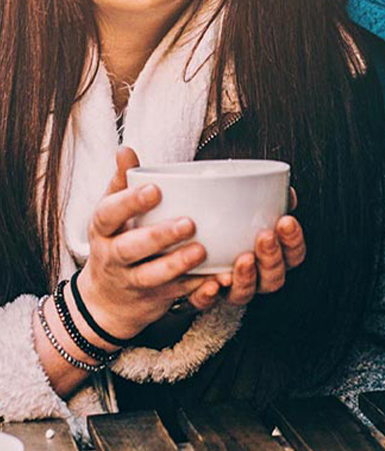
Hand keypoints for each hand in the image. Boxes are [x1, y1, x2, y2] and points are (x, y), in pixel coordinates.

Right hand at [77, 147, 217, 341]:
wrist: (105, 301)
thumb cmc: (114, 243)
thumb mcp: (110, 214)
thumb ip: (121, 183)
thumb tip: (124, 150)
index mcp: (102, 230)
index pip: (108, 214)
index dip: (130, 202)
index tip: (155, 190)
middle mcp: (112, 257)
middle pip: (131, 248)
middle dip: (159, 236)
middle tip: (189, 222)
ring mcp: (131, 281)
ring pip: (152, 276)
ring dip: (177, 264)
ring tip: (201, 250)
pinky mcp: (153, 299)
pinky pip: (175, 294)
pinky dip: (196, 287)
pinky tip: (216, 277)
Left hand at [212, 189, 306, 305]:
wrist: (183, 239)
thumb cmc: (222, 219)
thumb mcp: (245, 203)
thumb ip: (267, 198)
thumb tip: (284, 190)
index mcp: (270, 255)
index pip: (293, 255)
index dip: (293, 241)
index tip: (286, 221)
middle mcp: (254, 276)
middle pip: (274, 278)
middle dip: (272, 257)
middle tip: (265, 235)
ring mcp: (229, 288)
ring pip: (245, 293)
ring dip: (247, 278)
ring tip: (243, 259)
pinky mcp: (203, 295)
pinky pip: (207, 302)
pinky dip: (210, 295)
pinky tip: (211, 283)